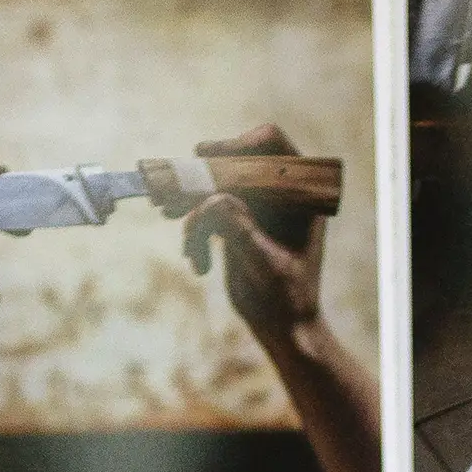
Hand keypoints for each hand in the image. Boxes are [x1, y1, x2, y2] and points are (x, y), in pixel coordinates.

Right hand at [185, 125, 328, 349]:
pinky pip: (205, 209)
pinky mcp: (235, 218)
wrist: (282, 328)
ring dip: (190, 208)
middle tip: (170, 190)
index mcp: (301, 192)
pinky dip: (195, 231)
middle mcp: (278, 191)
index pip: (270, 145)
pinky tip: (197, 262)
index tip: (206, 156)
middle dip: (200, 176)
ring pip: (213, 185)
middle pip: (233, 160)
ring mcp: (255, 204)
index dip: (237, 144)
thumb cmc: (285, 298)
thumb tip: (212, 200)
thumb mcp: (263, 263)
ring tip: (180, 236)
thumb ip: (240, 228)